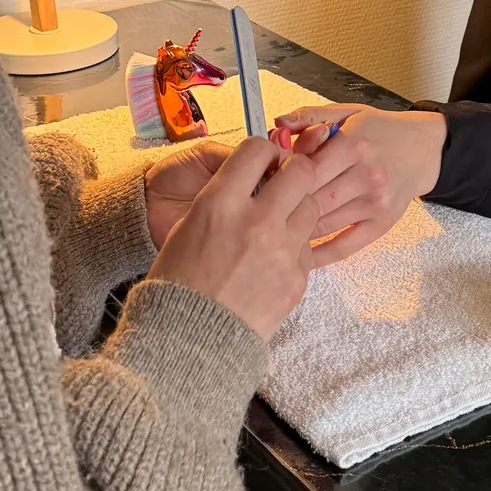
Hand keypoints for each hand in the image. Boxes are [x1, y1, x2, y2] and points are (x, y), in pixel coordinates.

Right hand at [146, 136, 348, 338]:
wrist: (189, 342)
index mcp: (220, 202)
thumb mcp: (189, 227)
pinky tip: (273, 260)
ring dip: (297, 208)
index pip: (257, 148)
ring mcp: (282, 251)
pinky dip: (294, 247)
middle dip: (293, 171)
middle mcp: (257, 221)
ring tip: (278, 225)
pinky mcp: (298, 278)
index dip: (263, 150)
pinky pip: (308, 247)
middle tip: (284, 183)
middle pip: (300, 171)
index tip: (263, 159)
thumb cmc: (179, 282)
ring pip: (311, 207)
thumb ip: (224, 198)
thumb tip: (253, 180)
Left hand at [270, 105, 447, 265]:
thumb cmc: (381, 131)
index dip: (281, 178)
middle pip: (312, 199)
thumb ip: (309, 117)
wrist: (424, 150)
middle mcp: (367, 175)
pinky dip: (319, 254)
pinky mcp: (382, 224)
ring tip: (273, 231)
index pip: (306, 169)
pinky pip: (345, 246)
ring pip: (323, 224)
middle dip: (284, 206)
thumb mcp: (348, 113)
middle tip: (264, 210)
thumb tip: (276, 126)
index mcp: (355, 144)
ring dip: (295, 230)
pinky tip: (299, 256)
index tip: (266, 182)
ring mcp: (376, 203)